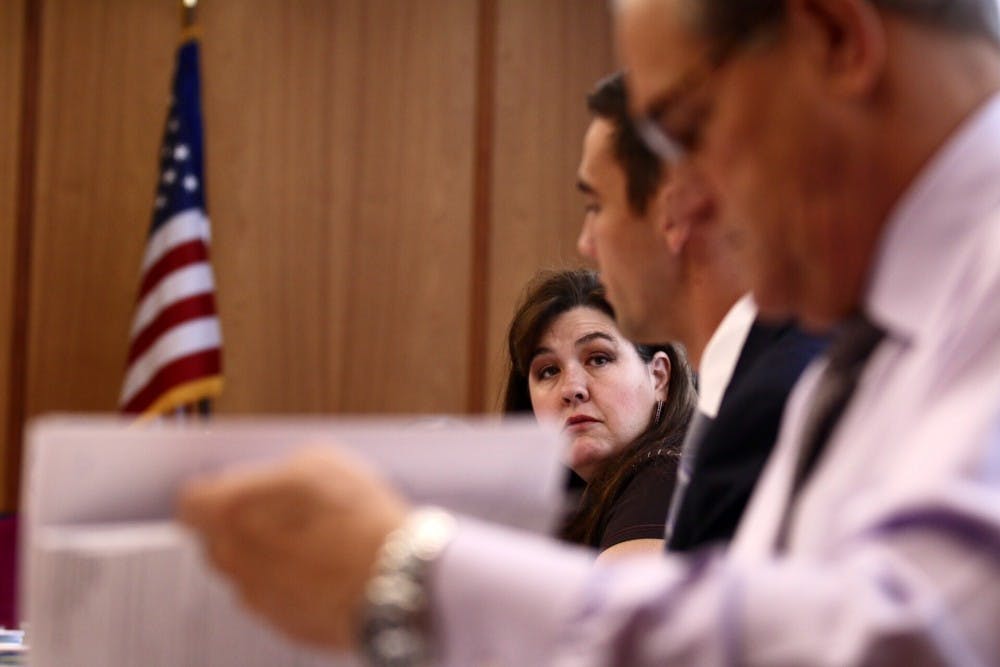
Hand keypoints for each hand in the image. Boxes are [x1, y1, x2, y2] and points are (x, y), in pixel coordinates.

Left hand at [178, 447, 409, 650]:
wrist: (396, 581)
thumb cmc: (359, 520)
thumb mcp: (322, 461)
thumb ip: (279, 471)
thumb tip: (275, 479)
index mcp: (231, 512)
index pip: (190, 502)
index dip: (214, 491)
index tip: (233, 487)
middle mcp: (233, 560)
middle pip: (215, 539)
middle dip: (240, 524)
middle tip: (280, 510)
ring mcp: (257, 598)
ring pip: (246, 571)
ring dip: (269, 556)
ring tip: (315, 541)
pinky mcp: (285, 625)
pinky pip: (276, 597)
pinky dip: (294, 584)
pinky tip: (329, 568)